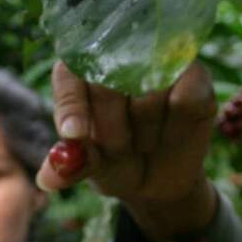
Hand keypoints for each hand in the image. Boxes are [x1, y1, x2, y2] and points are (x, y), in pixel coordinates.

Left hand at [37, 61, 218, 241]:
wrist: (156, 182)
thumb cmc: (114, 164)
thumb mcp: (91, 168)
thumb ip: (70, 167)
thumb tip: (47, 180)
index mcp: (81, 73)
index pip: (70, 76)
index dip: (72, 106)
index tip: (73, 135)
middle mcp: (119, 59)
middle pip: (109, 83)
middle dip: (110, 129)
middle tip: (117, 150)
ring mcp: (158, 64)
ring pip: (148, 90)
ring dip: (144, 131)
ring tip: (143, 144)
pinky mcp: (194, 77)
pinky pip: (184, 96)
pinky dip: (175, 124)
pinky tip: (171, 135)